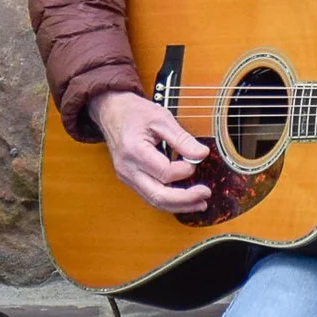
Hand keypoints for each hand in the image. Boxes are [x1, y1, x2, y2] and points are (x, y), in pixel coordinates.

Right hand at [90, 90, 212, 214]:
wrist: (111, 111)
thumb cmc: (134, 112)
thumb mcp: (161, 118)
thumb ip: (181, 138)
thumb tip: (202, 154)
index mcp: (134, 151)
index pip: (165, 173)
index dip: (185, 169)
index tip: (196, 158)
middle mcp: (128, 169)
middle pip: (158, 196)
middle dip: (186, 199)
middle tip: (205, 194)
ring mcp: (127, 177)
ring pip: (154, 201)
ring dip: (179, 205)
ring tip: (200, 203)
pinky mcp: (130, 180)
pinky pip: (150, 196)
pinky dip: (169, 200)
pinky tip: (184, 199)